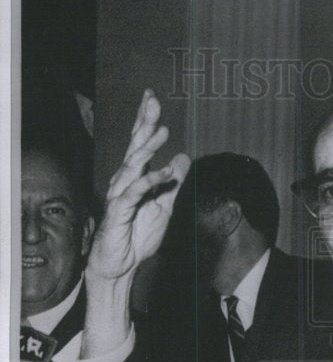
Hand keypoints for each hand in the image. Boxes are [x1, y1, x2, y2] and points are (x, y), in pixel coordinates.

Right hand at [87, 90, 189, 282]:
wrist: (121, 264)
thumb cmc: (137, 235)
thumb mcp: (164, 206)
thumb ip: (173, 183)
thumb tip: (184, 157)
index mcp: (135, 176)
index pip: (140, 144)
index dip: (146, 121)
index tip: (151, 97)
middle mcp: (125, 180)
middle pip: (134, 146)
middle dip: (143, 123)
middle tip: (152, 101)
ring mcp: (120, 194)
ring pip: (133, 165)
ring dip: (149, 148)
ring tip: (163, 131)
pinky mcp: (118, 211)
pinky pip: (134, 192)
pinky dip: (150, 181)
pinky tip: (166, 172)